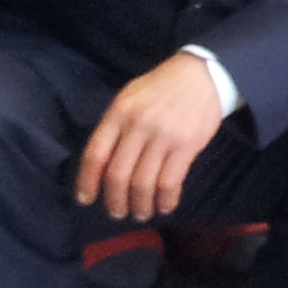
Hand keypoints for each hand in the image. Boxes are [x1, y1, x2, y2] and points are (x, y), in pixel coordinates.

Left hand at [76, 53, 226, 222]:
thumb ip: (115, 127)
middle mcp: (138, 125)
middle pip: (118, 174)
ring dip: (140, 205)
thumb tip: (101, 165)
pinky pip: (170, 182)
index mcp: (119, 112)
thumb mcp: (130, 98)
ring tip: (141, 213)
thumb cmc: (161, 88)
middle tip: (117, 213)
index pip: (95, 154)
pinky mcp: (187, 145)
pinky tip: (164, 206)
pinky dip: (165, 200)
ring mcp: (163, 135)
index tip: (86, 199)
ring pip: (143, 183)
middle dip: (115, 201)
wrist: (201, 74)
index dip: (87, 181)